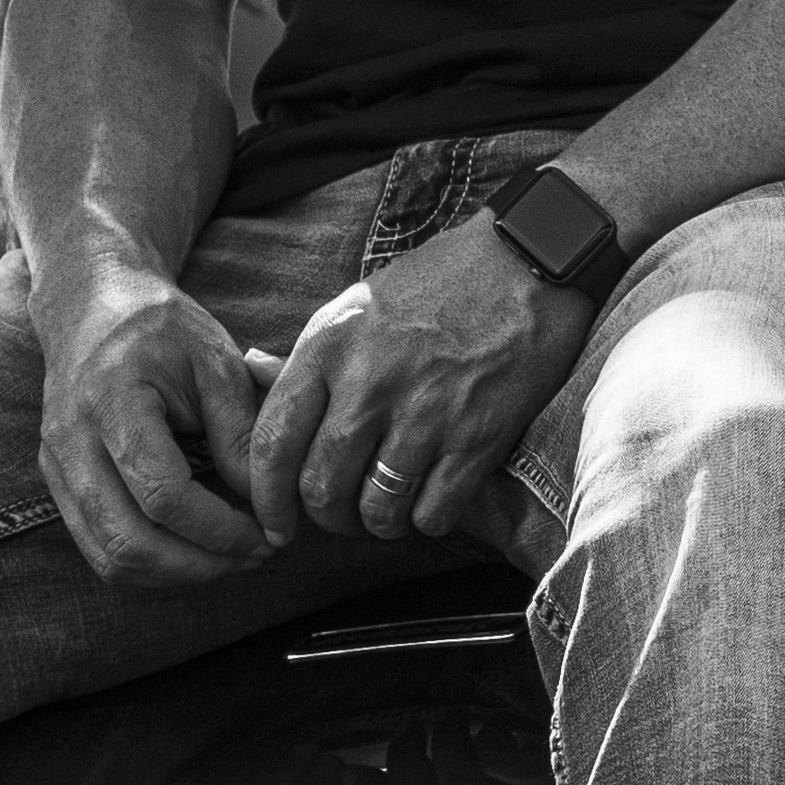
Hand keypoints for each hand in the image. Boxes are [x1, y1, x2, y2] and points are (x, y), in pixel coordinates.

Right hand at [39, 271, 280, 586]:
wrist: (93, 306)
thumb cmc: (162, 328)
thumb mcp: (216, 361)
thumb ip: (240, 432)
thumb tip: (266, 505)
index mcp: (111, 401)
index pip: (161, 494)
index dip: (219, 528)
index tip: (268, 532)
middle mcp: (71, 441)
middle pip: (128, 541)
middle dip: (201, 564)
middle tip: (255, 556)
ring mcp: (56, 467)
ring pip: (110, 557)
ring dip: (176, 573)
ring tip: (231, 558)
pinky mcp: (58, 483)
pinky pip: (99, 547)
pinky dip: (150, 562)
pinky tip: (194, 548)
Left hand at [249, 218, 594, 546]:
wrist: (528, 261)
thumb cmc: (441, 280)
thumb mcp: (358, 304)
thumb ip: (312, 356)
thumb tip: (256, 382)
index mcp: (330, 345)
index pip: (274, 443)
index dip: (266, 498)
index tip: (275, 522)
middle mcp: (369, 383)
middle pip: (321, 488)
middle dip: (325, 518)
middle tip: (338, 516)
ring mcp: (425, 413)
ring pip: (376, 509)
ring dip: (376, 523)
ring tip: (385, 510)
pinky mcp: (477, 437)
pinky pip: (433, 513)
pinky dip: (426, 519)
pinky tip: (429, 499)